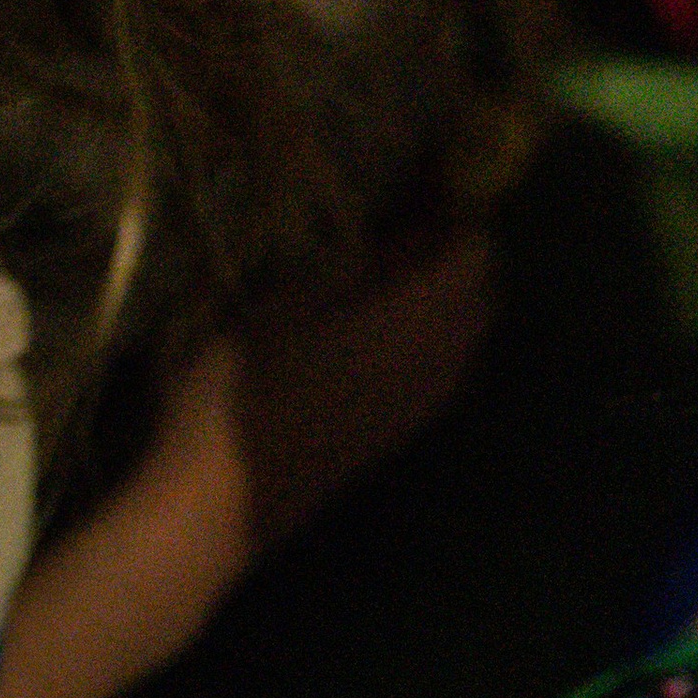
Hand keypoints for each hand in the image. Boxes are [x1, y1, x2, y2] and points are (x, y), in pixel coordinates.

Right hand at [227, 231, 499, 555]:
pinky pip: (444, 375)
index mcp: (413, 326)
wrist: (216, 510)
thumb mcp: (286, 307)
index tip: (428, 187)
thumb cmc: (242, 395)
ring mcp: (417, 411)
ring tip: (396, 274)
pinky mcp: (396, 439)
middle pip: (481, 299)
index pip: (475, 257)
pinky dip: (435, 340)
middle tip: (412, 226)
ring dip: (449, 302)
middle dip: (460, 258)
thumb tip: (412, 231)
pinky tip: (384, 331)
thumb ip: (357, 268)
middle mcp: (434, 368)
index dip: (459, 216)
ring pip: (466, 341)